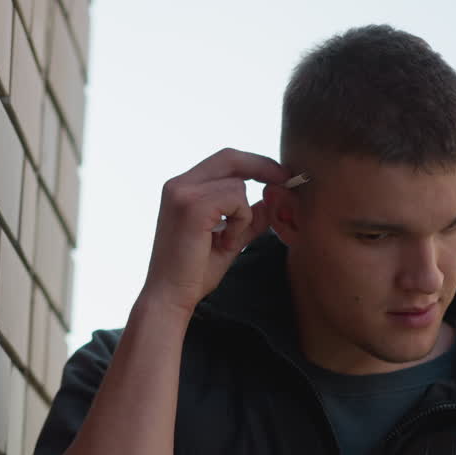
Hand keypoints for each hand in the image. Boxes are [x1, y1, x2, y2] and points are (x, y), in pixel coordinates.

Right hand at [141, 148, 290, 313]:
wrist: (169, 297)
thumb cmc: (194, 273)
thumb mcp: (229, 239)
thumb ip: (247, 218)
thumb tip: (270, 201)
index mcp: (182, 189)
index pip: (224, 161)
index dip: (254, 163)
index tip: (278, 174)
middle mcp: (179, 185)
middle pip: (230, 157)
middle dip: (262, 166)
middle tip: (286, 179)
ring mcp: (183, 193)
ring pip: (238, 185)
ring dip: (243, 215)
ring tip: (226, 241)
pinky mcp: (193, 206)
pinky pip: (236, 200)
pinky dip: (240, 222)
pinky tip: (223, 243)